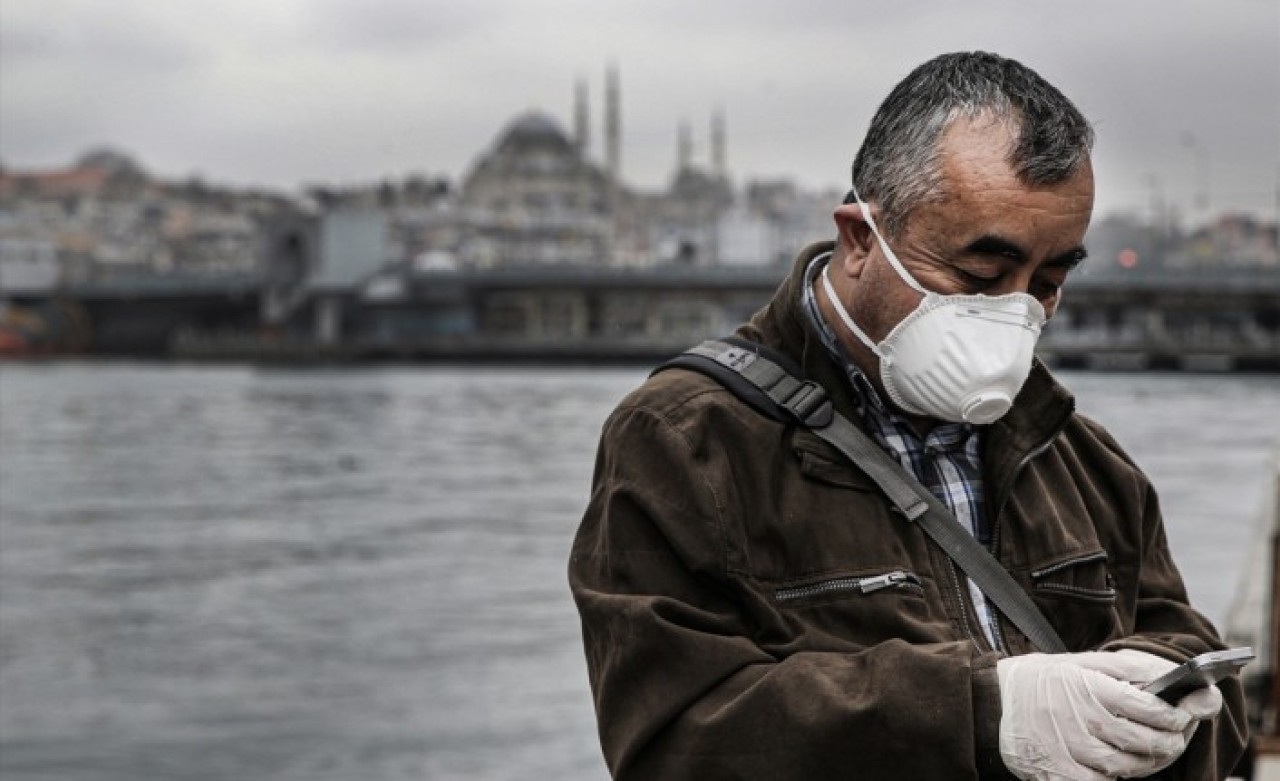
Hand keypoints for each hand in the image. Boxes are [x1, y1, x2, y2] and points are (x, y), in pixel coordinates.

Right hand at [997, 653, 1194, 779]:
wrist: (991, 703)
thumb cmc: (1042, 681)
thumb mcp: (1080, 663)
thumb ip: (1129, 669)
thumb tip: (1175, 678)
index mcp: (1088, 686)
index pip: (1149, 707)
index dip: (1175, 714)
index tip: (1182, 714)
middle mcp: (1081, 719)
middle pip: (1145, 741)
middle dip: (1170, 742)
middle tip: (1175, 737)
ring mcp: (1070, 749)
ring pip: (1127, 766)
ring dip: (1146, 762)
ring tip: (1146, 750)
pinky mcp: (1059, 773)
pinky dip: (1114, 778)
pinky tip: (1114, 766)